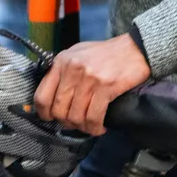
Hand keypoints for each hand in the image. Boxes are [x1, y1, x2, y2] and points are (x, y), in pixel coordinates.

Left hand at [34, 34, 150, 135]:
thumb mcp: (77, 55)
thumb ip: (63, 72)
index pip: (42, 95)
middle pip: (59, 110)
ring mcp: (88, 79)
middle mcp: (71, 70)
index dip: (44, 113)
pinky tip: (99, 128)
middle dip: (66, 122)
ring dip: (82, 127)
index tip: (50, 119)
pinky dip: (95, 127)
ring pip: (75, 116)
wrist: (134, 49)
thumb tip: (53, 97)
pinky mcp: (105, 87)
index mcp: (61, 62)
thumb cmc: (105, 53)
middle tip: (75, 124)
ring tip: (89, 126)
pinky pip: (93, 117)